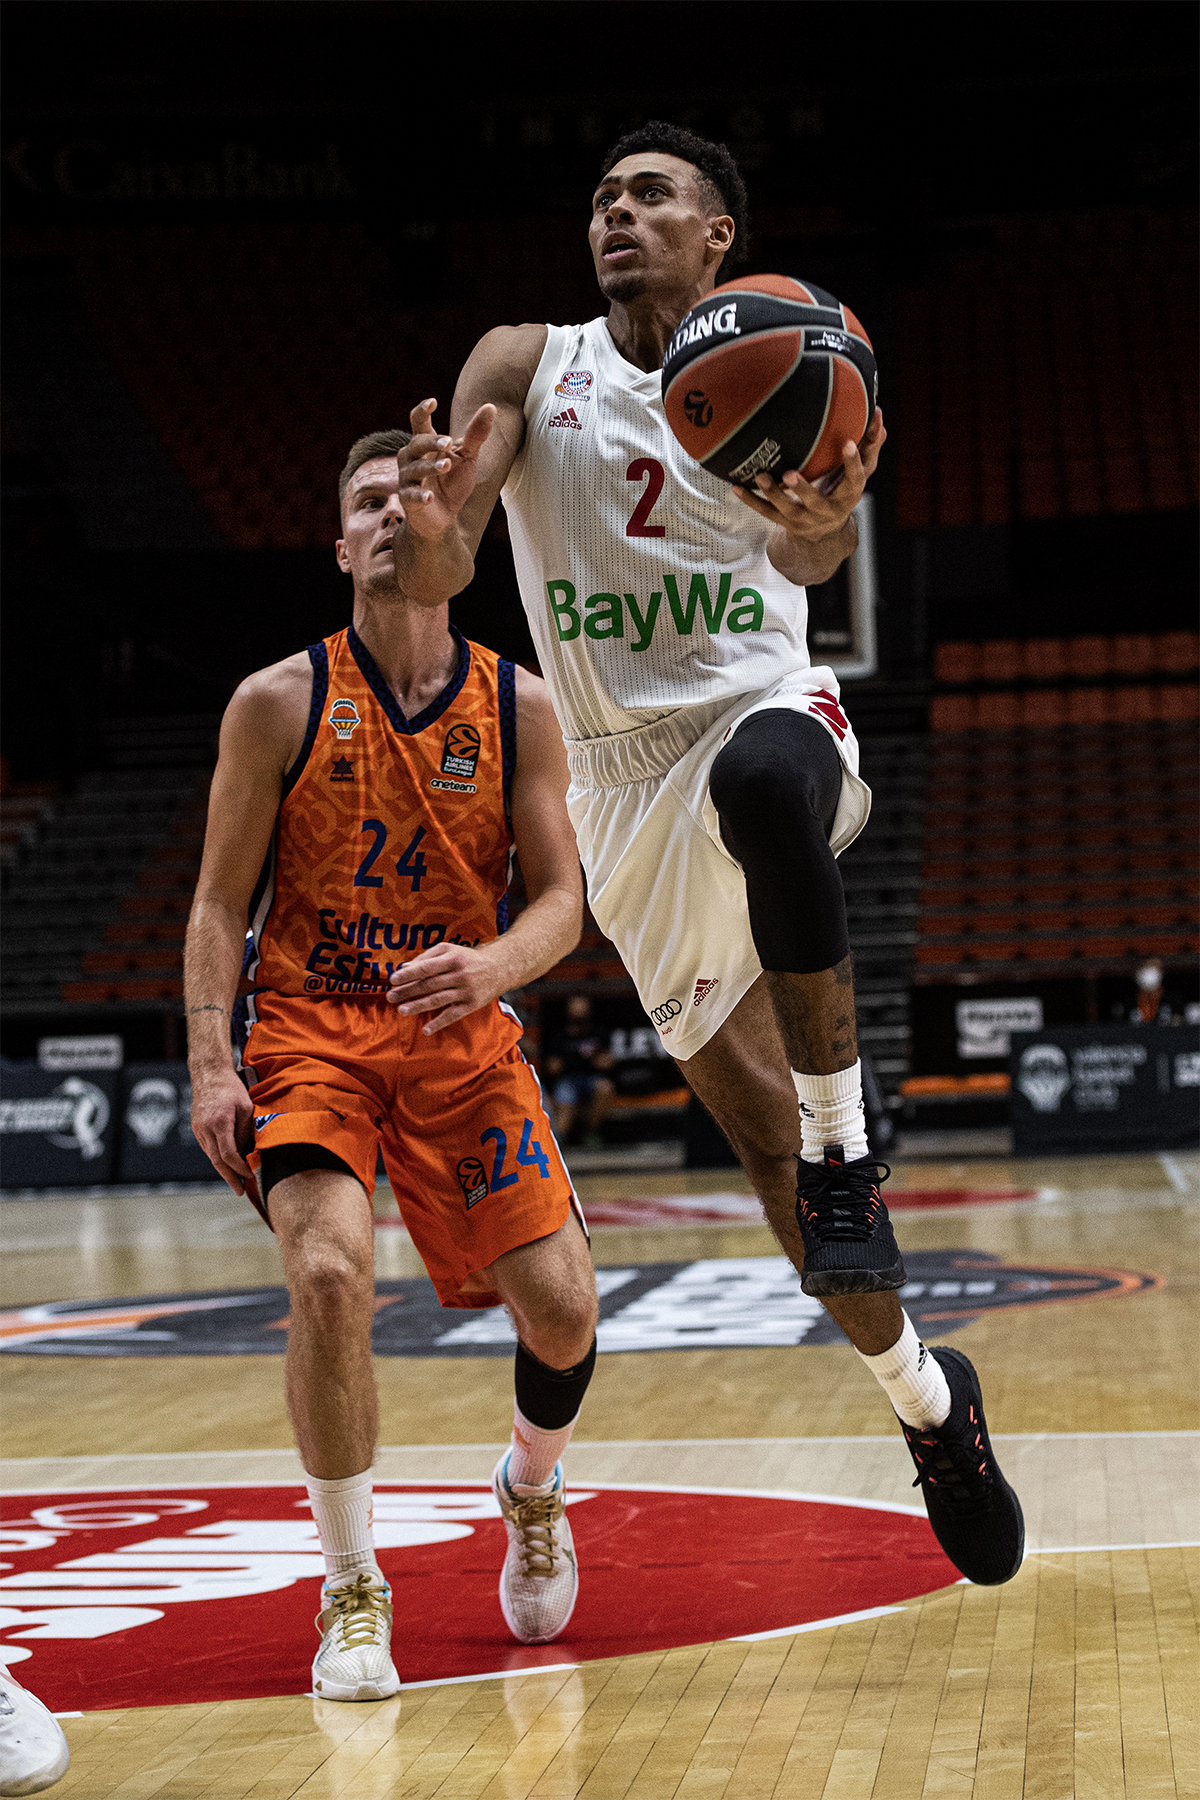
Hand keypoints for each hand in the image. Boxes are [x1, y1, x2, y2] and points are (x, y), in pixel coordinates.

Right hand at [190, 1066, 254, 1194]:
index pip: (229, 1154)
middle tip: (240, 1191)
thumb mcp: (246, 1107)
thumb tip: (247, 1151)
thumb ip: (245, 1130)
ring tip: (236, 1181)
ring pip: (211, 1156)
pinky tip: (227, 1164)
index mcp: (219, 1123)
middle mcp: (205, 1129)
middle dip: (230, 1178)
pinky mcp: (196, 1129)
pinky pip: (208, 1148)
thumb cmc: (230, 1088)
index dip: (240, 1168)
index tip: (250, 1175)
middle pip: (217, 1161)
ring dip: (224, 1170)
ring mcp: (198, 1129)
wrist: (208, 1074)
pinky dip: (218, 1158)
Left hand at [386, 942, 500, 1032]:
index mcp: (453, 958)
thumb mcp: (449, 950)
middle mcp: (460, 974)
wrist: (499, 969)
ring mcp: (467, 991)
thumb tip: (404, 968)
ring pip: (438, 1000)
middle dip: (408, 991)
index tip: (393, 980)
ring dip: (418, 1006)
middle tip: (390, 997)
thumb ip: (426, 957)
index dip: (409, 974)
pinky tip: (426, 1029)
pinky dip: (439, 1023)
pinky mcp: (472, 1004)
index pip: (427, 967)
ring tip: (402, 1011)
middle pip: (430, 985)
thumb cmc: (467, 958)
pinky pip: (453, 1015)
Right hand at [395, 398, 495, 539]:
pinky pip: (411, 495)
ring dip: (430, 467)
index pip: (418, 421)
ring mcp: (408, 478)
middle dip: (431, 442)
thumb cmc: (452, 482)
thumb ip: (476, 434)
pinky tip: (430, 497)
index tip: (433, 402)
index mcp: (425, 443)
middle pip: (417, 443)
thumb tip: (490, 406)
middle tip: (448, 443)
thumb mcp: (467, 456)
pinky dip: (420, 496)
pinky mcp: (408, 499)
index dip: (423, 411)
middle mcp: (411, 457)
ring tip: (446, 466)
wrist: (444, 516)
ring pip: (414, 468)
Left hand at [732, 407, 886, 542]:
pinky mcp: (785, 523)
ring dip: (772, 493)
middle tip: (789, 473)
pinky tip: (737, 486)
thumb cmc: (842, 489)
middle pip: (814, 501)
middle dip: (802, 489)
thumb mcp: (858, 472)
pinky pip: (766, 512)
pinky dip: (751, 500)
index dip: (852, 462)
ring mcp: (805, 519)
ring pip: (786, 509)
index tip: (848, 442)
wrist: (826, 530)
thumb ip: (870, 444)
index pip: (855, 479)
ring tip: (759, 475)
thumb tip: (878, 411)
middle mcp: (827, 511)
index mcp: (848, 496)